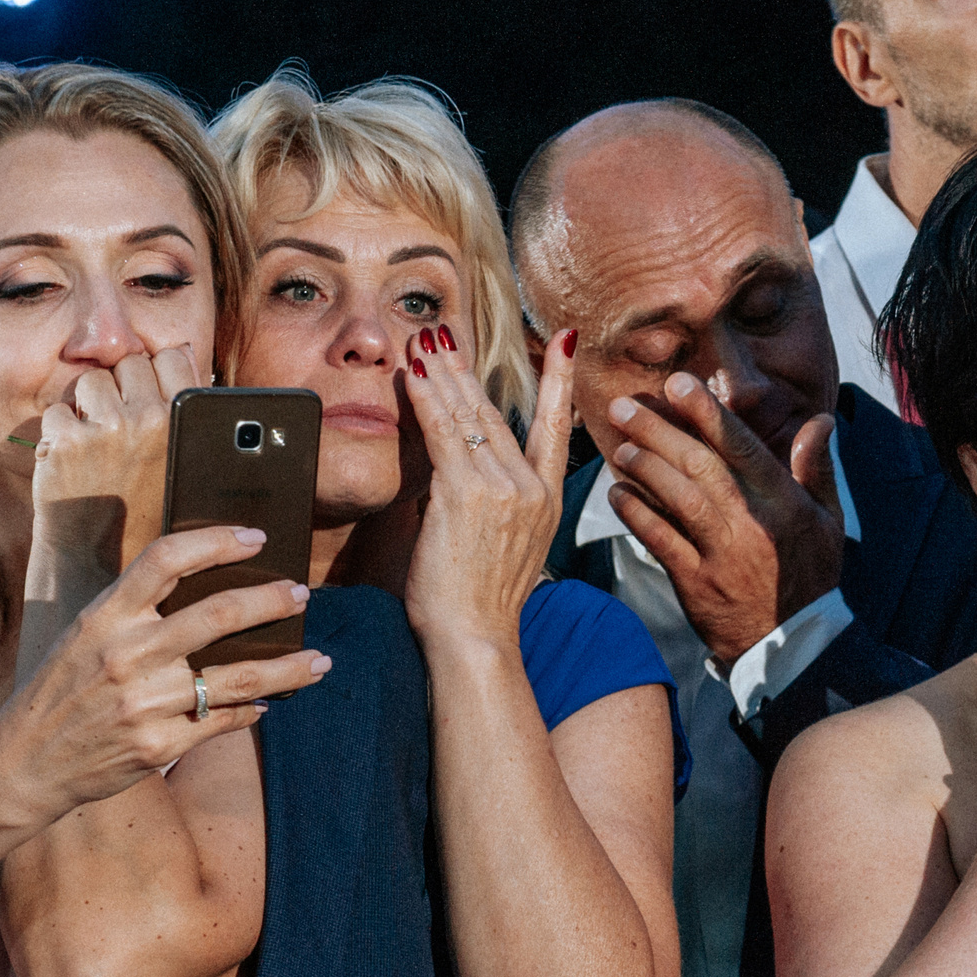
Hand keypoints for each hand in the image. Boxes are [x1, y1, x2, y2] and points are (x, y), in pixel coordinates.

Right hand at [0, 527, 326, 816]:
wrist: (24, 765)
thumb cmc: (59, 692)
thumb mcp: (84, 636)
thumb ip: (135, 610)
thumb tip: (210, 587)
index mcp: (104, 617)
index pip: (166, 559)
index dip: (217, 541)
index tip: (256, 538)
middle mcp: (127, 655)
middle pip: (218, 614)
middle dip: (271, 601)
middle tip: (301, 593)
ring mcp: (146, 703)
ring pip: (239, 676)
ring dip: (289, 667)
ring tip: (319, 660)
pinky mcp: (160, 746)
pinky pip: (224, 720)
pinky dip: (253, 710)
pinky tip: (269, 702)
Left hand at [29, 347, 202, 573]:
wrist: (104, 566)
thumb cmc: (149, 514)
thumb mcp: (185, 462)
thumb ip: (188, 410)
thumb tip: (185, 353)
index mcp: (187, 422)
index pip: (172, 354)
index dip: (159, 373)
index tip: (151, 396)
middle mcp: (150, 420)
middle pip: (130, 362)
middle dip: (122, 389)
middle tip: (122, 429)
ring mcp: (105, 429)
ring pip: (91, 381)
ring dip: (89, 406)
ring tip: (97, 442)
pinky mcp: (65, 443)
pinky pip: (58, 411)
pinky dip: (60, 433)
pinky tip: (74, 460)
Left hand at [398, 323, 576, 643]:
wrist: (475, 639)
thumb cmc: (477, 606)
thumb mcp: (504, 547)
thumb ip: (491, 505)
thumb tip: (454, 478)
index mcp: (547, 500)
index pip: (557, 426)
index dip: (559, 380)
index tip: (565, 341)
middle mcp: (532, 488)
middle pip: (498, 414)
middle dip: (466, 371)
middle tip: (446, 337)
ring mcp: (503, 489)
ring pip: (469, 418)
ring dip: (442, 376)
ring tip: (424, 344)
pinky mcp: (467, 494)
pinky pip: (443, 434)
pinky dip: (425, 401)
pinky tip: (411, 376)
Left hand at [604, 371, 842, 663]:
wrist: (792, 647)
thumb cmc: (809, 576)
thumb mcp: (828, 521)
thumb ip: (818, 469)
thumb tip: (820, 421)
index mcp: (784, 502)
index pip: (742, 447)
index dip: (708, 413)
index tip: (678, 384)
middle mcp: (753, 523)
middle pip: (701, 465)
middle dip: (660, 431)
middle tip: (625, 405)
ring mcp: (722, 554)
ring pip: (679, 499)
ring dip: (645, 468)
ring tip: (620, 444)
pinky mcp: (696, 583)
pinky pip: (661, 541)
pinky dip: (637, 515)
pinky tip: (617, 493)